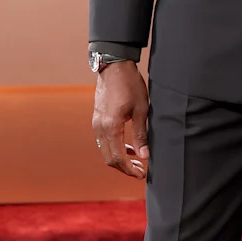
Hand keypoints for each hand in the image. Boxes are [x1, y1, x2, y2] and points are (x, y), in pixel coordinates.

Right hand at [92, 61, 148, 179]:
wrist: (114, 66)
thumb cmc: (130, 85)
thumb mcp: (141, 110)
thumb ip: (141, 134)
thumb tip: (145, 155)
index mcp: (111, 126)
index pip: (118, 158)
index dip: (130, 170)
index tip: (142, 174)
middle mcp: (100, 127)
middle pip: (109, 158)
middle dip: (125, 168)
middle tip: (141, 171)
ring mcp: (96, 123)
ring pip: (105, 151)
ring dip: (120, 159)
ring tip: (137, 161)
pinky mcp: (97, 119)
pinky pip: (104, 141)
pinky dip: (115, 148)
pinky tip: (128, 148)